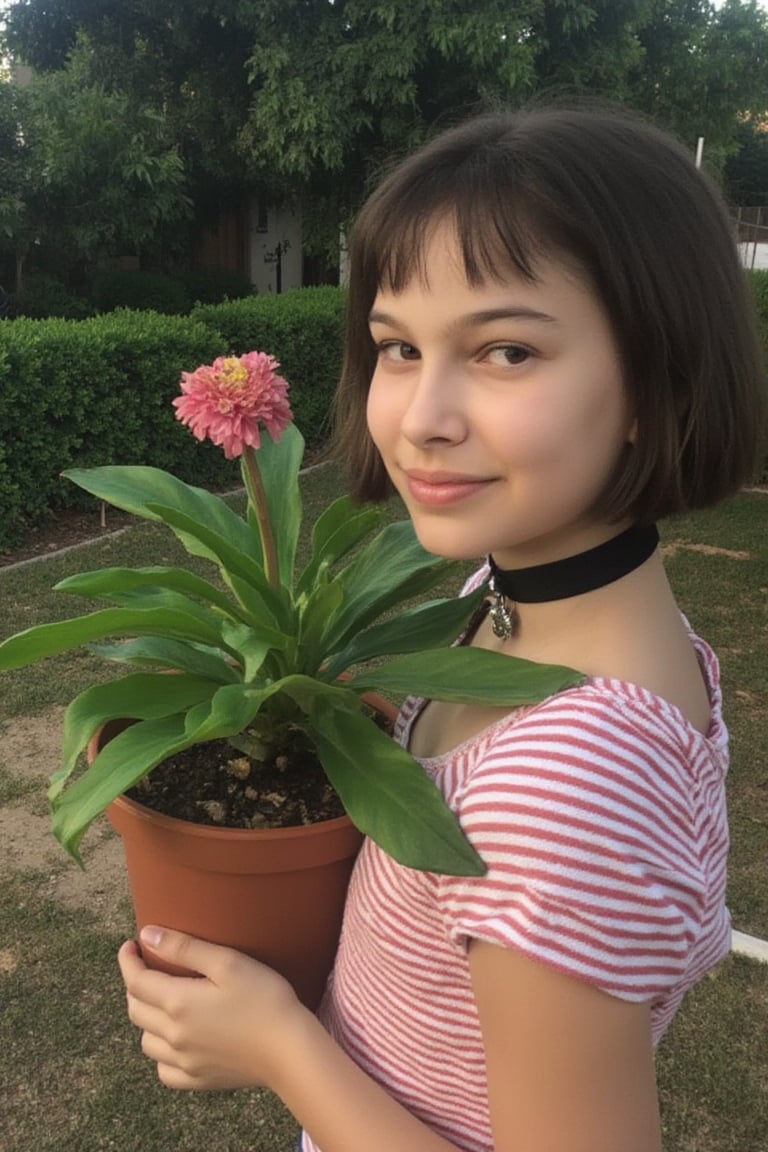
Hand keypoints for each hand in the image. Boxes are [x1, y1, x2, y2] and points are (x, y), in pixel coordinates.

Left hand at [118, 926, 307, 1090]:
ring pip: (146, 1041)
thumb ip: (184, 948)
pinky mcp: (199, 1080)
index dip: (128, 961)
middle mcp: (174, 1036)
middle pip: (136, 1010)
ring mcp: (185, 1062)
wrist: (290, 1050)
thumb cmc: (264, 998)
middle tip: (146, 967)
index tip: (130, 945)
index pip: (136, 981)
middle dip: (135, 985)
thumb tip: (147, 935)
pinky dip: (161, 1053)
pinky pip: (164, 1070)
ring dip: (146, 1019)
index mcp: (178, 1003)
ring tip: (162, 1002)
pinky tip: (176, 1042)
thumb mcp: (227, 962)